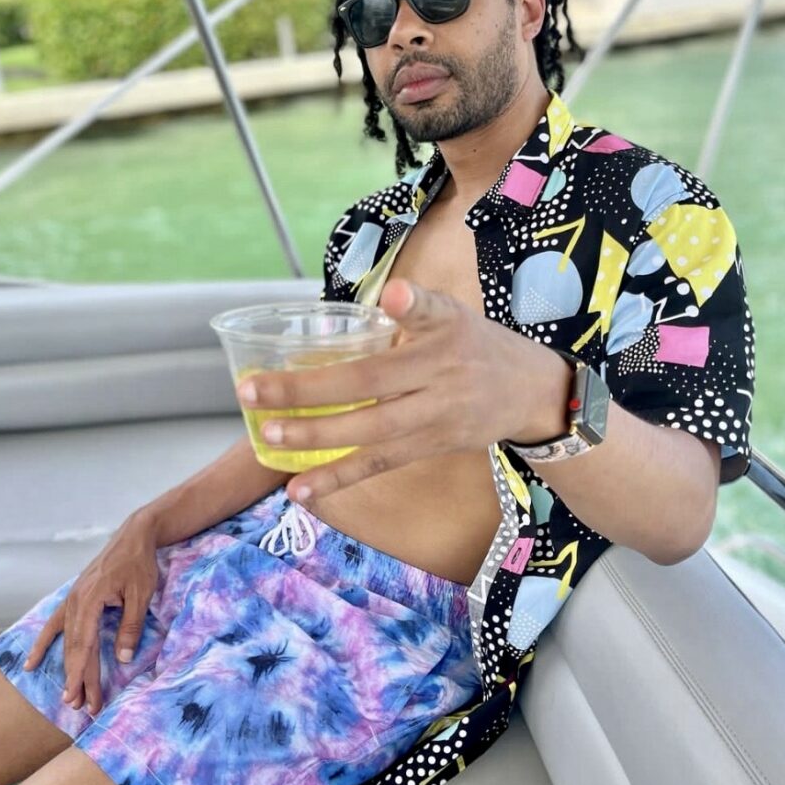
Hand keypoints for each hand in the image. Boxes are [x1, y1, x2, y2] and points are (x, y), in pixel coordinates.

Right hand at [22, 512, 160, 715]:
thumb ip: (130, 626)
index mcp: (90, 601)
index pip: (83, 645)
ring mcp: (72, 600)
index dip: (80, 673)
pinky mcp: (74, 598)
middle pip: (75, 648)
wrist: (133, 537)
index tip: (76, 696)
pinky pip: (55, 624)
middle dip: (78, 678)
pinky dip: (44, 643)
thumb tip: (123, 658)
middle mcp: (75, 602)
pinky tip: (32, 662)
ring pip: (68, 641)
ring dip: (68, 668)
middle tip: (79, 707)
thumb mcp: (141, 595)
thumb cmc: (139, 564)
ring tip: (68, 695)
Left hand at [236, 278, 569, 503]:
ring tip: (268, 438)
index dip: (406, 308)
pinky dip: (337, 477)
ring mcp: (434, 420)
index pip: (419, 320)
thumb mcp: (458, 315)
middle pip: (370, 387)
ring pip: (370, 433)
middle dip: (307, 392)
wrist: (531, 396)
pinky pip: (378, 465)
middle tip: (252, 391)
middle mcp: (440, 381)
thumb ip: (419, 306)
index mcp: (445, 339)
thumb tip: (388, 295)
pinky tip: (299, 489)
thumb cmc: (478, 346)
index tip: (388, 299)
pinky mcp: (428, 448)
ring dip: (316, 439)